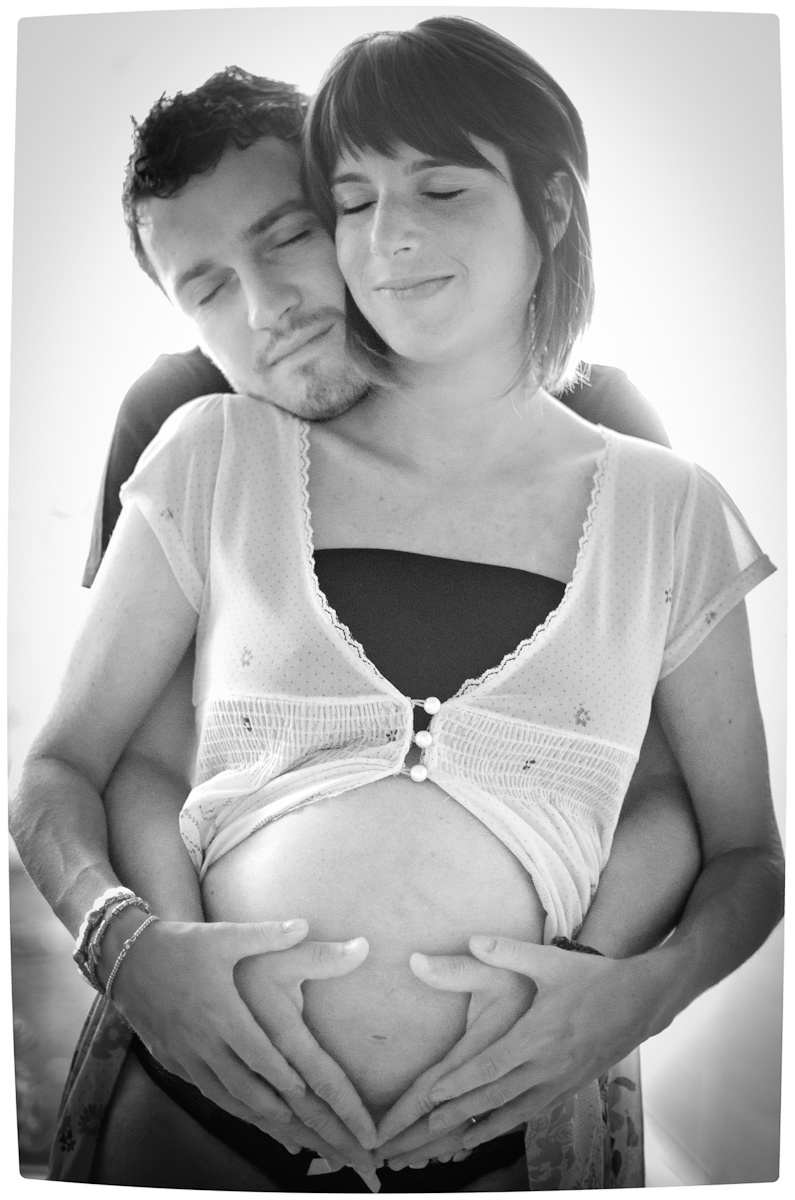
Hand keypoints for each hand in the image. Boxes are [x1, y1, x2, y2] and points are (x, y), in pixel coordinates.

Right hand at [108, 918, 376, 1171]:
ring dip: (255, 1112)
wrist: (127, 958)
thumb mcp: (225, 935)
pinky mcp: (172, 1061)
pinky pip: (205, 1091)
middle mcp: (203, 1041)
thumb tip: (304, 924)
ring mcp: (185, 1055)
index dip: (281, 1073)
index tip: (306, 1089)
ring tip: (284, 1126)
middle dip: (275, 1107)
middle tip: (305, 1122)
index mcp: (222, 1011)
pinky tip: (244, 1111)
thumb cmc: (183, 945)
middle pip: (244, 1085)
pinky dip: (229, 1105)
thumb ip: (267, 934)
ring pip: (224, 1095)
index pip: (258, 1053)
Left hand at [416, 935, 653, 1150]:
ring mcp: (562, 1080)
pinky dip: (512, 1122)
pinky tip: (497, 1127)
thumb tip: (472, 940)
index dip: (458, 1083)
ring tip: (457, 1139)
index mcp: (536, 1036)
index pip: (489, 1067)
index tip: (431, 1095)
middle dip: (460, 1112)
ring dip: (485, 1126)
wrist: (642, 1000)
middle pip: (496, 1096)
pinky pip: (536, 1110)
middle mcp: (547, 1065)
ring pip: (516, 1110)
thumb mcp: (549, 960)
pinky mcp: (573, 1086)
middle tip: (429, 1127)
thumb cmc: (593, 978)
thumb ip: (507, 951)